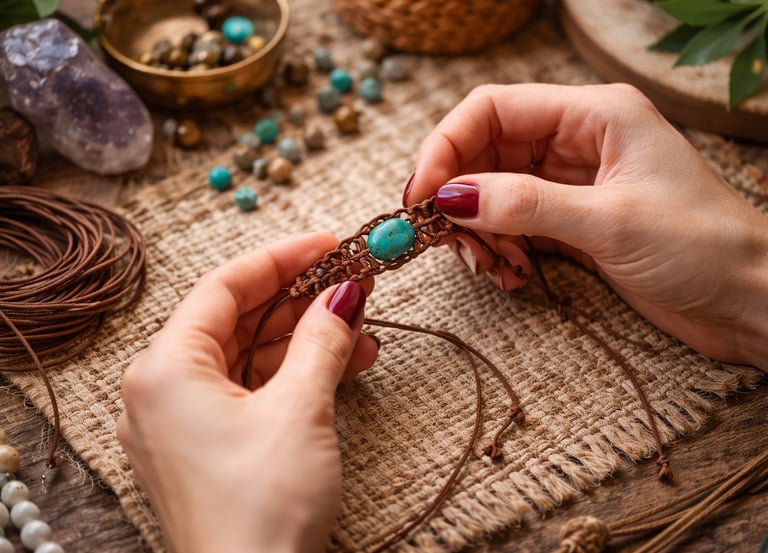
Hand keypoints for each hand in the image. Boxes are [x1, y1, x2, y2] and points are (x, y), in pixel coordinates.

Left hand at [117, 233, 377, 552]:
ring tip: (361, 327)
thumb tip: (346, 291)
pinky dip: (294, 375)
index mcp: (164, 370)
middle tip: (350, 280)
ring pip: (249, 356)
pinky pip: (251, 391)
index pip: (223, 287)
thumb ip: (323, 339)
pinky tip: (343, 364)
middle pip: (236, 319)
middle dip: (299, 299)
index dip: (281, 258)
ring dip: (305, 339)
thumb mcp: (301, 409)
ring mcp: (184, 422)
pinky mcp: (208, 448)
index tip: (328, 243)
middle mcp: (163, 391)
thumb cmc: (261, 510)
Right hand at [404, 83, 767, 369]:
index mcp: (594, 114)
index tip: (420, 197)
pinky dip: (499, 249)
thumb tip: (449, 198)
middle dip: (460, 198)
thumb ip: (524, 205)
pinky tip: (512, 275)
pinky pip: (512, 225)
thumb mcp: (609, 221)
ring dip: (478, 232)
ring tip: (493, 268)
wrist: (750, 299)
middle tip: (450, 243)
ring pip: (493, 193)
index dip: (446, 147)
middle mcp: (578, 140)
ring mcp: (572, 183)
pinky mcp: (571, 222)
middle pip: (485, 153)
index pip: (493, 109)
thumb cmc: (703, 248)